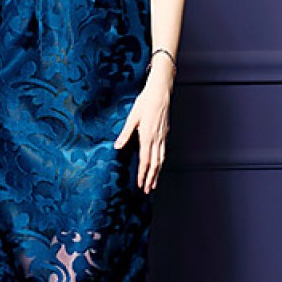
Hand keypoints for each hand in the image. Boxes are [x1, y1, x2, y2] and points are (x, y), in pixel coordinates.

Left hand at [113, 76, 170, 193]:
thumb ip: (125, 133)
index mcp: (147, 136)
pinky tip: (159, 164)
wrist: (160, 92)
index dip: (143, 174)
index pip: (145, 161)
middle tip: (147, 189)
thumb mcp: (132, 117)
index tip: (140, 185)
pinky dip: (161, 161)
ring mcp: (163, 136)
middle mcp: (157, 138)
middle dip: (151, 178)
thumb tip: (116, 146)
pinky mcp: (165, 132)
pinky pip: (164, 151)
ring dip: (157, 172)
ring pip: (161, 159)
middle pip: (155, 164)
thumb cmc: (145, 102)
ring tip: (154, 182)